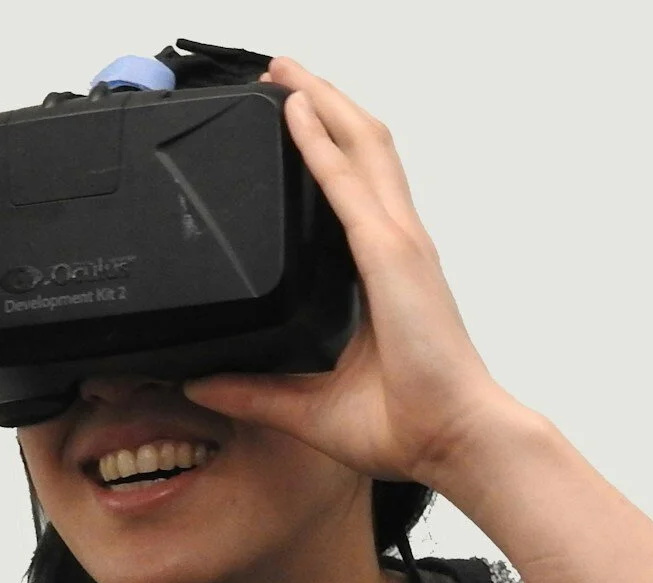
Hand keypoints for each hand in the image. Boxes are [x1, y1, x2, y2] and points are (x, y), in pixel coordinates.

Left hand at [180, 57, 520, 489]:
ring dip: (324, 101)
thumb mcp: (306, 407)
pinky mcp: (391, 255)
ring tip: (287, 72)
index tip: (292, 118)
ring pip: (361, 146)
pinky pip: (347, 184)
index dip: (327, 144)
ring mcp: (398, 245)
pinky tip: (297, 113)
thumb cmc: (408, 423)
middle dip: (324, 102)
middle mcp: (395, 247)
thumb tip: (200, 382)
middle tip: (282, 74)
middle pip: (361, 148)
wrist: (452, 440)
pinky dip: (321, 142)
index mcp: (383, 273)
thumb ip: (251, 391)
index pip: (356, 188)